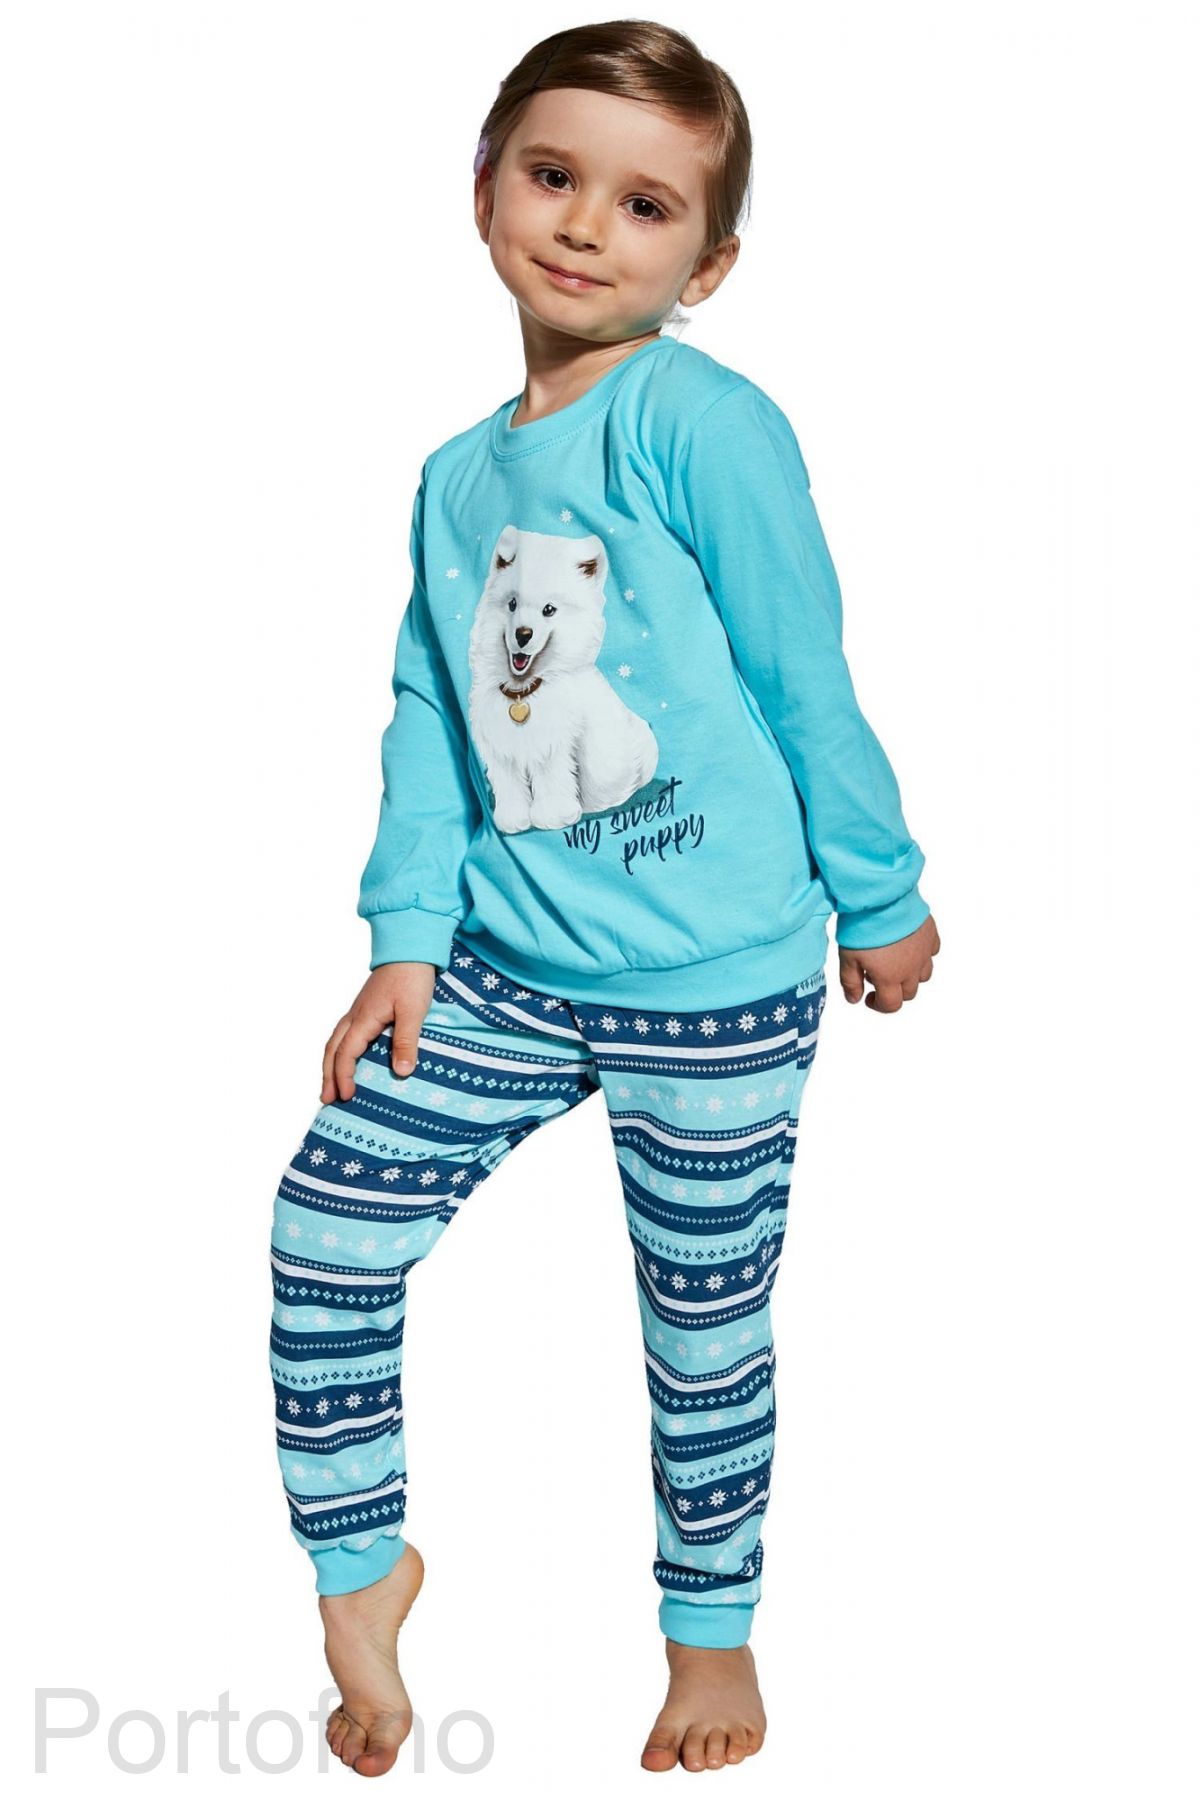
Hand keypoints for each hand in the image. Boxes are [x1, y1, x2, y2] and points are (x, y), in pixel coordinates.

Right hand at [321, 961, 437, 1102]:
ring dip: (330, 1063)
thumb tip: (401, 1072)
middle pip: (332, 1049)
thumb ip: (405, 1041)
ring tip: (329, 1084)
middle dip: (327, 1075)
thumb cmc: (412, 978)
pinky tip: (345, 1057)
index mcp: (363, 1019)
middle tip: (326, 1099)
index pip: (346, 1053)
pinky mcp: (365, 1008)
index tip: (346, 1096)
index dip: (343, 1076)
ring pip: (335, 1041)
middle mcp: (355, 1016)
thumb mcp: (413, 1011)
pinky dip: (338, 1050)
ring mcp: (358, 1011)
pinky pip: (343, 1034)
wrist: (409, 949)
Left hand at [838, 913, 940, 1012]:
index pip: (891, 1005)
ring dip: (910, 976)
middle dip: (893, 991)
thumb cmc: (863, 927)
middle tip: (877, 976)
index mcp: (890, 978)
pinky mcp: (930, 934)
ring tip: (894, 962)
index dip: (878, 1005)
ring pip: (924, 976)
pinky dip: (922, 955)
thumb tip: (855, 1000)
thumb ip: (851, 982)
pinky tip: (909, 947)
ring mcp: (924, 952)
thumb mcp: (847, 958)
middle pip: (908, 993)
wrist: (882, 897)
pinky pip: (932, 952)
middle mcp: (911, 969)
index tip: (869, 997)